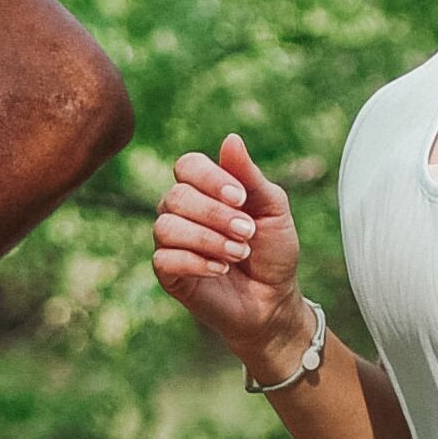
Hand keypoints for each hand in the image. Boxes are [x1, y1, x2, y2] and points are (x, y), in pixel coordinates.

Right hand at [150, 134, 307, 371]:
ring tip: (238, 253)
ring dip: (207, 239)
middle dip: (215, 215)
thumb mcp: (272, 209)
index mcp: (205, 188)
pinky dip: (196, 262)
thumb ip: (250, 176)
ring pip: (166, 226)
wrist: (273, 300)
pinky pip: (164, 258)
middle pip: (176, 196)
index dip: (211, 179)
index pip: (188, 166)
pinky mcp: (168, 273)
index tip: (242, 198)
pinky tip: (220, 269)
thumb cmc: (273, 251)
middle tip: (248, 233)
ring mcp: (171, 241)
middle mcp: (182, 210)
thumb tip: (231, 139)